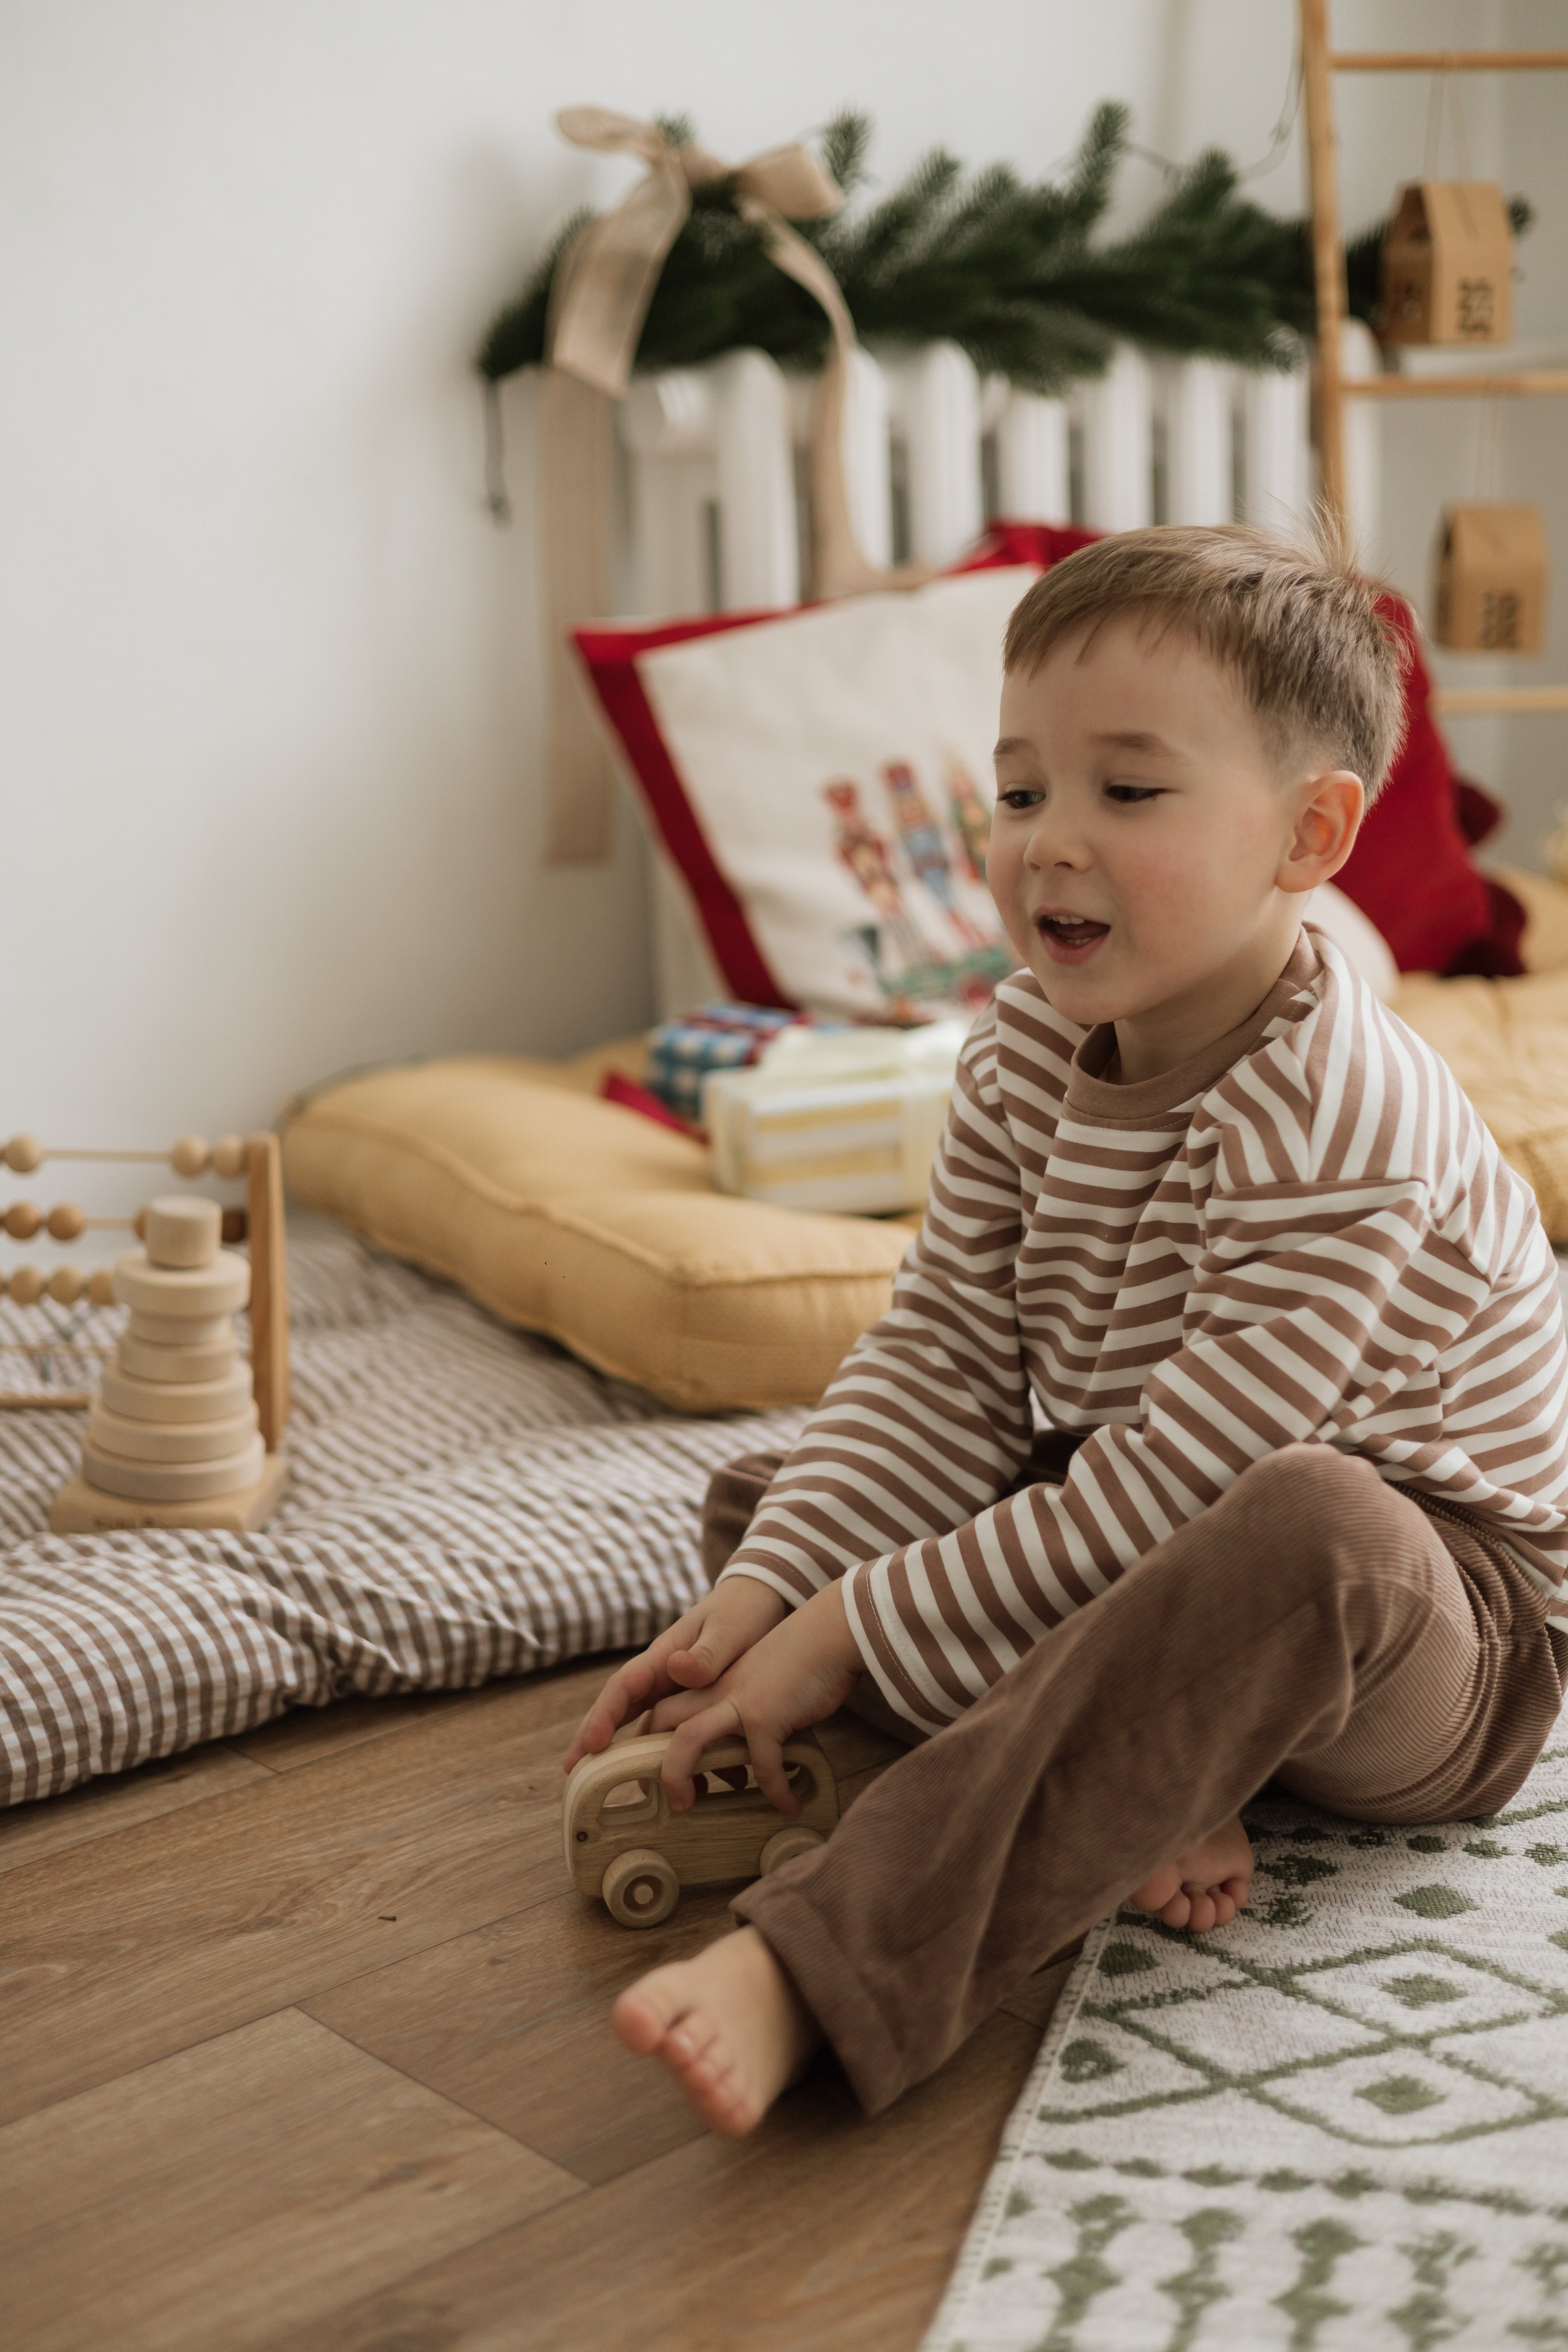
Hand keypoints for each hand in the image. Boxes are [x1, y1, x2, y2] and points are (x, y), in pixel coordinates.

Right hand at [563, 1575, 788, 1771]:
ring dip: (628, 1753)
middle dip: (593, 1736)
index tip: (592, 1744)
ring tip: (613, 1786)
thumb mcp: (729, 1630)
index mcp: (664, 1656)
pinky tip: (675, 1780)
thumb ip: (706, 1653)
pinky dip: (668, 1755)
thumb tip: (676, 1668)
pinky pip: (673, 1731)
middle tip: (572, 1770)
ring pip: (642, 1723)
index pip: (624, 1686)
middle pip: (619, 1708)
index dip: (603, 1715)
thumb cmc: (743, 1612)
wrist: (760, 1602)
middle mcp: (661, 1675)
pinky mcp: (693, 1701)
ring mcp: (673, 1689)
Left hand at [647, 1580, 863, 1814]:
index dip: (650, 1740)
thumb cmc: (802, 1662)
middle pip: (660, 1720)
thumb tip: (743, 1761)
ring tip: (689, 1808)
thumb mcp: (759, 1685)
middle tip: (667, 1796)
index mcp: (712, 1682)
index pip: (662, 1709)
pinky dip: (775, 1790)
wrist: (831, 1633)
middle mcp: (715, 1689)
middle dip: (651, 1758)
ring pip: (685, 1740)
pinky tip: (790, 1805)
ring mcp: (736, 1700)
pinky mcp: (765, 1714)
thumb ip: (742, 1714)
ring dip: (678, 1777)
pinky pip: (762, 1766)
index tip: (657, 1773)